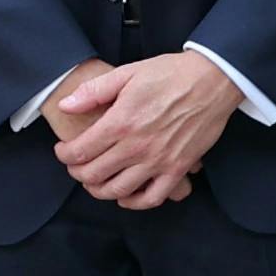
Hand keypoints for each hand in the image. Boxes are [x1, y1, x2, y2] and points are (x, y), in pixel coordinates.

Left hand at [51, 51, 240, 208]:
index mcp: (120, 123)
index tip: (63, 150)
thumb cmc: (169, 74)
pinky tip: (125, 195)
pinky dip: (135, 202)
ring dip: (99, 190)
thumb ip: (93, 91)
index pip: (79, 152)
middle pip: (93, 174)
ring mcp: (158, 161)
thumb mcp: (127, 73)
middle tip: (75, 165)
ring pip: (118, 190)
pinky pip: (153, 198)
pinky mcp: (178, 169)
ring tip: (94, 181)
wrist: (212, 80)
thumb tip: (65, 106)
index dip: (64, 155)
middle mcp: (137, 147)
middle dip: (77, 173)